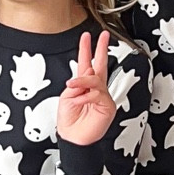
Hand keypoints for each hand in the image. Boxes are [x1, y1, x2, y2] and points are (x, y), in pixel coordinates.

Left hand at [57, 31, 115, 146]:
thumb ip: (76, 84)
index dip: (86, 49)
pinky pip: (97, 94)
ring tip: (72, 87)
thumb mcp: (66, 97)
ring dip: (82, 81)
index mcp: (83, 86)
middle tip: (103, 36)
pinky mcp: (107, 106)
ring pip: (96, 79)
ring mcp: (102, 97)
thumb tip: (86, 76)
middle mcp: (95, 89)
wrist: (73, 138)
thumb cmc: (69, 121)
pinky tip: (79, 101)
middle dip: (101, 49)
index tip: (86, 37)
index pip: (86, 63)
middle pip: (100, 64)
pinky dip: (85, 96)